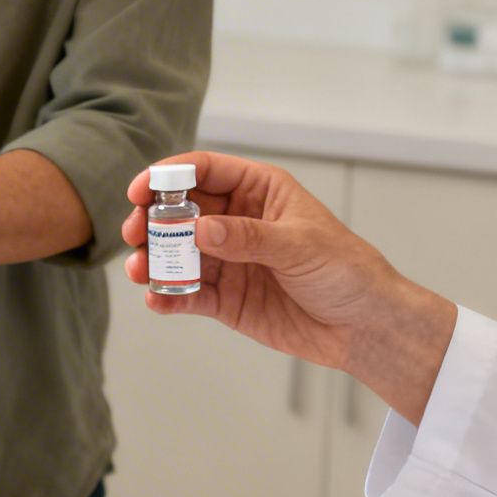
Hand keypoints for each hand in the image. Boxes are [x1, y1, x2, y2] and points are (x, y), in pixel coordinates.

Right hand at [120, 152, 456, 422]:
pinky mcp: (226, 298)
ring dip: (153, 260)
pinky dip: (168, 295)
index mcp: (259, 191)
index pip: (205, 171)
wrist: (362, 325)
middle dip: (152, 220)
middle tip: (134, 234)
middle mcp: (237, 222)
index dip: (168, 176)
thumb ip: (247, 237)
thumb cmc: (345, 271)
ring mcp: (228, 260)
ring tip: (140, 271)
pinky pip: (187, 293)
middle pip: (181, 212)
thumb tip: (201, 229)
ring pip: (177, 253)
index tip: (141, 190)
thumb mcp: (299, 245)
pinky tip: (158, 299)